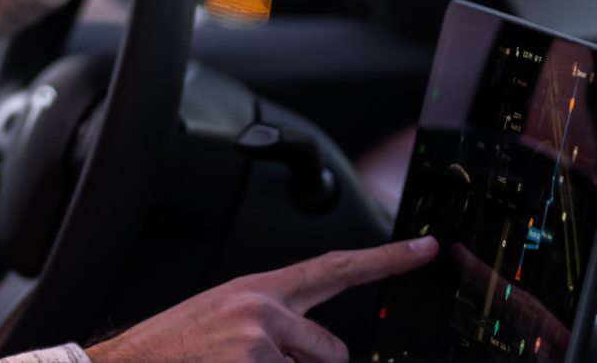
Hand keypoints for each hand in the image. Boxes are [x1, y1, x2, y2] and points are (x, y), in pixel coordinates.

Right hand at [83, 237, 438, 362]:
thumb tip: (308, 344)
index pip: (334, 267)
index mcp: (257, 290)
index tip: (424, 248)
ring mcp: (259, 343)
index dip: (386, 258)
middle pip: (332, 349)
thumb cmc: (172, 349)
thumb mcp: (221, 320)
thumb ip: (270, 322)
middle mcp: (263, 310)